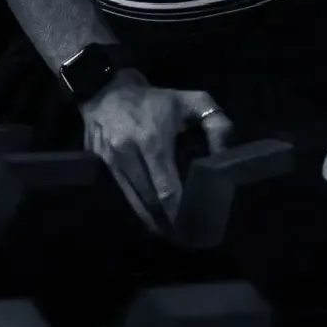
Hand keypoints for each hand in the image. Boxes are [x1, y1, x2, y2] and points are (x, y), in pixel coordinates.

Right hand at [80, 74, 232, 233]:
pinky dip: (138, 209)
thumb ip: (216, 123)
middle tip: (187, 236)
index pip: (165, 187)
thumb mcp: (192, 101)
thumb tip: (225, 154)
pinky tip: (152, 218)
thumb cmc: (157, 99)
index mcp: (152, 140)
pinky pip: (122, 195)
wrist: (108, 90)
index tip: (193, 225)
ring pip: (134, 202)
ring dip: (152, 221)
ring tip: (171, 234)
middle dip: (167, 222)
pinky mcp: (100, 167)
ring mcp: (110, 163)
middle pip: (149, 201)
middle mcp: (128, 154)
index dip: (179, 211)